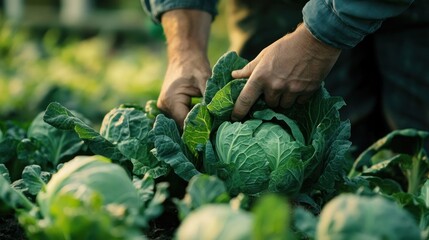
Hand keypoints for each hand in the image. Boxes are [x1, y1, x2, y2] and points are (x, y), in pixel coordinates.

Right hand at [157, 9, 211, 127]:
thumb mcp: (205, 80)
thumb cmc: (195, 65)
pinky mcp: (169, 107)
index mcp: (171, 100)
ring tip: (210, 129)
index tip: (212, 136)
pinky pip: (180, 118)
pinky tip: (203, 120)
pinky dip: (191, 119)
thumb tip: (217, 117)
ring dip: (194, 125)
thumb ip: (209, 99)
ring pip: (181, 123)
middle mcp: (164, 106)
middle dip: (197, 129)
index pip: (185, 123)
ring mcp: (164, 107)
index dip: (199, 129)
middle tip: (214, 135)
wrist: (184, 55)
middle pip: (182, 126)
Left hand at [231, 23, 340, 120]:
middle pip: (269, 103)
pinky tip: (301, 83)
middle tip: (277, 84)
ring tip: (290, 83)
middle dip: (272, 97)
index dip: (238, 111)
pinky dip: (298, 96)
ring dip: (285, 98)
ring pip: (284, 105)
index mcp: (261, 76)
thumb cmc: (287, 45)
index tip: (235, 118)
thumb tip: (234, 75)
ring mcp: (292, 90)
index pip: (245, 99)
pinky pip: (299, 102)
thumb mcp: (265, 54)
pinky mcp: (307, 92)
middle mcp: (275, 86)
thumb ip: (250, 68)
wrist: (316, 41)